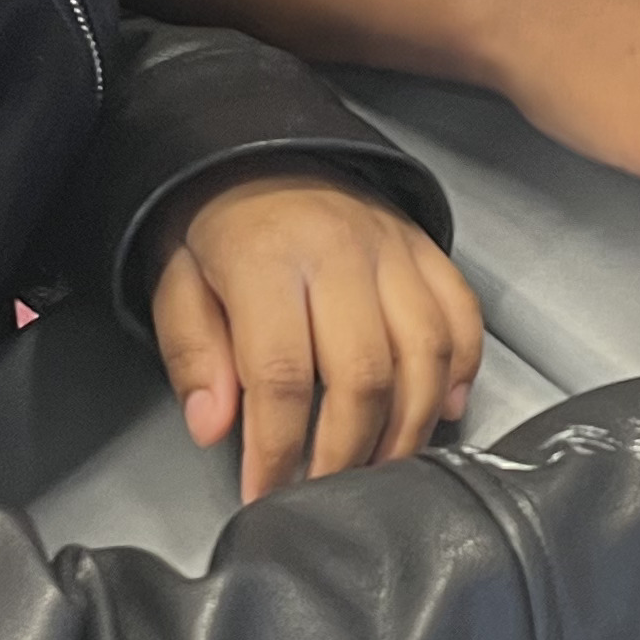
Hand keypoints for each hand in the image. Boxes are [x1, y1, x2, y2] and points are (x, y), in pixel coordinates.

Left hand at [150, 172, 484, 503]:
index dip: (276, 449)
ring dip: (410, 427)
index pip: (281, 375)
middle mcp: (341, 252)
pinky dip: (462, 372)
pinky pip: (463, 318)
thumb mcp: (176, 280)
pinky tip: (442, 411)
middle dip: (347, 454)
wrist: (261, 145)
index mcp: (268, 259)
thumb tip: (215, 427)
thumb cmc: (215, 224)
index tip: (264, 494)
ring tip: (380, 468)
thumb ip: (194, 354)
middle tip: (326, 493)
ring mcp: (394, 249)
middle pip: (365, 375)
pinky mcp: (427, 250)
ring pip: (427, 354)